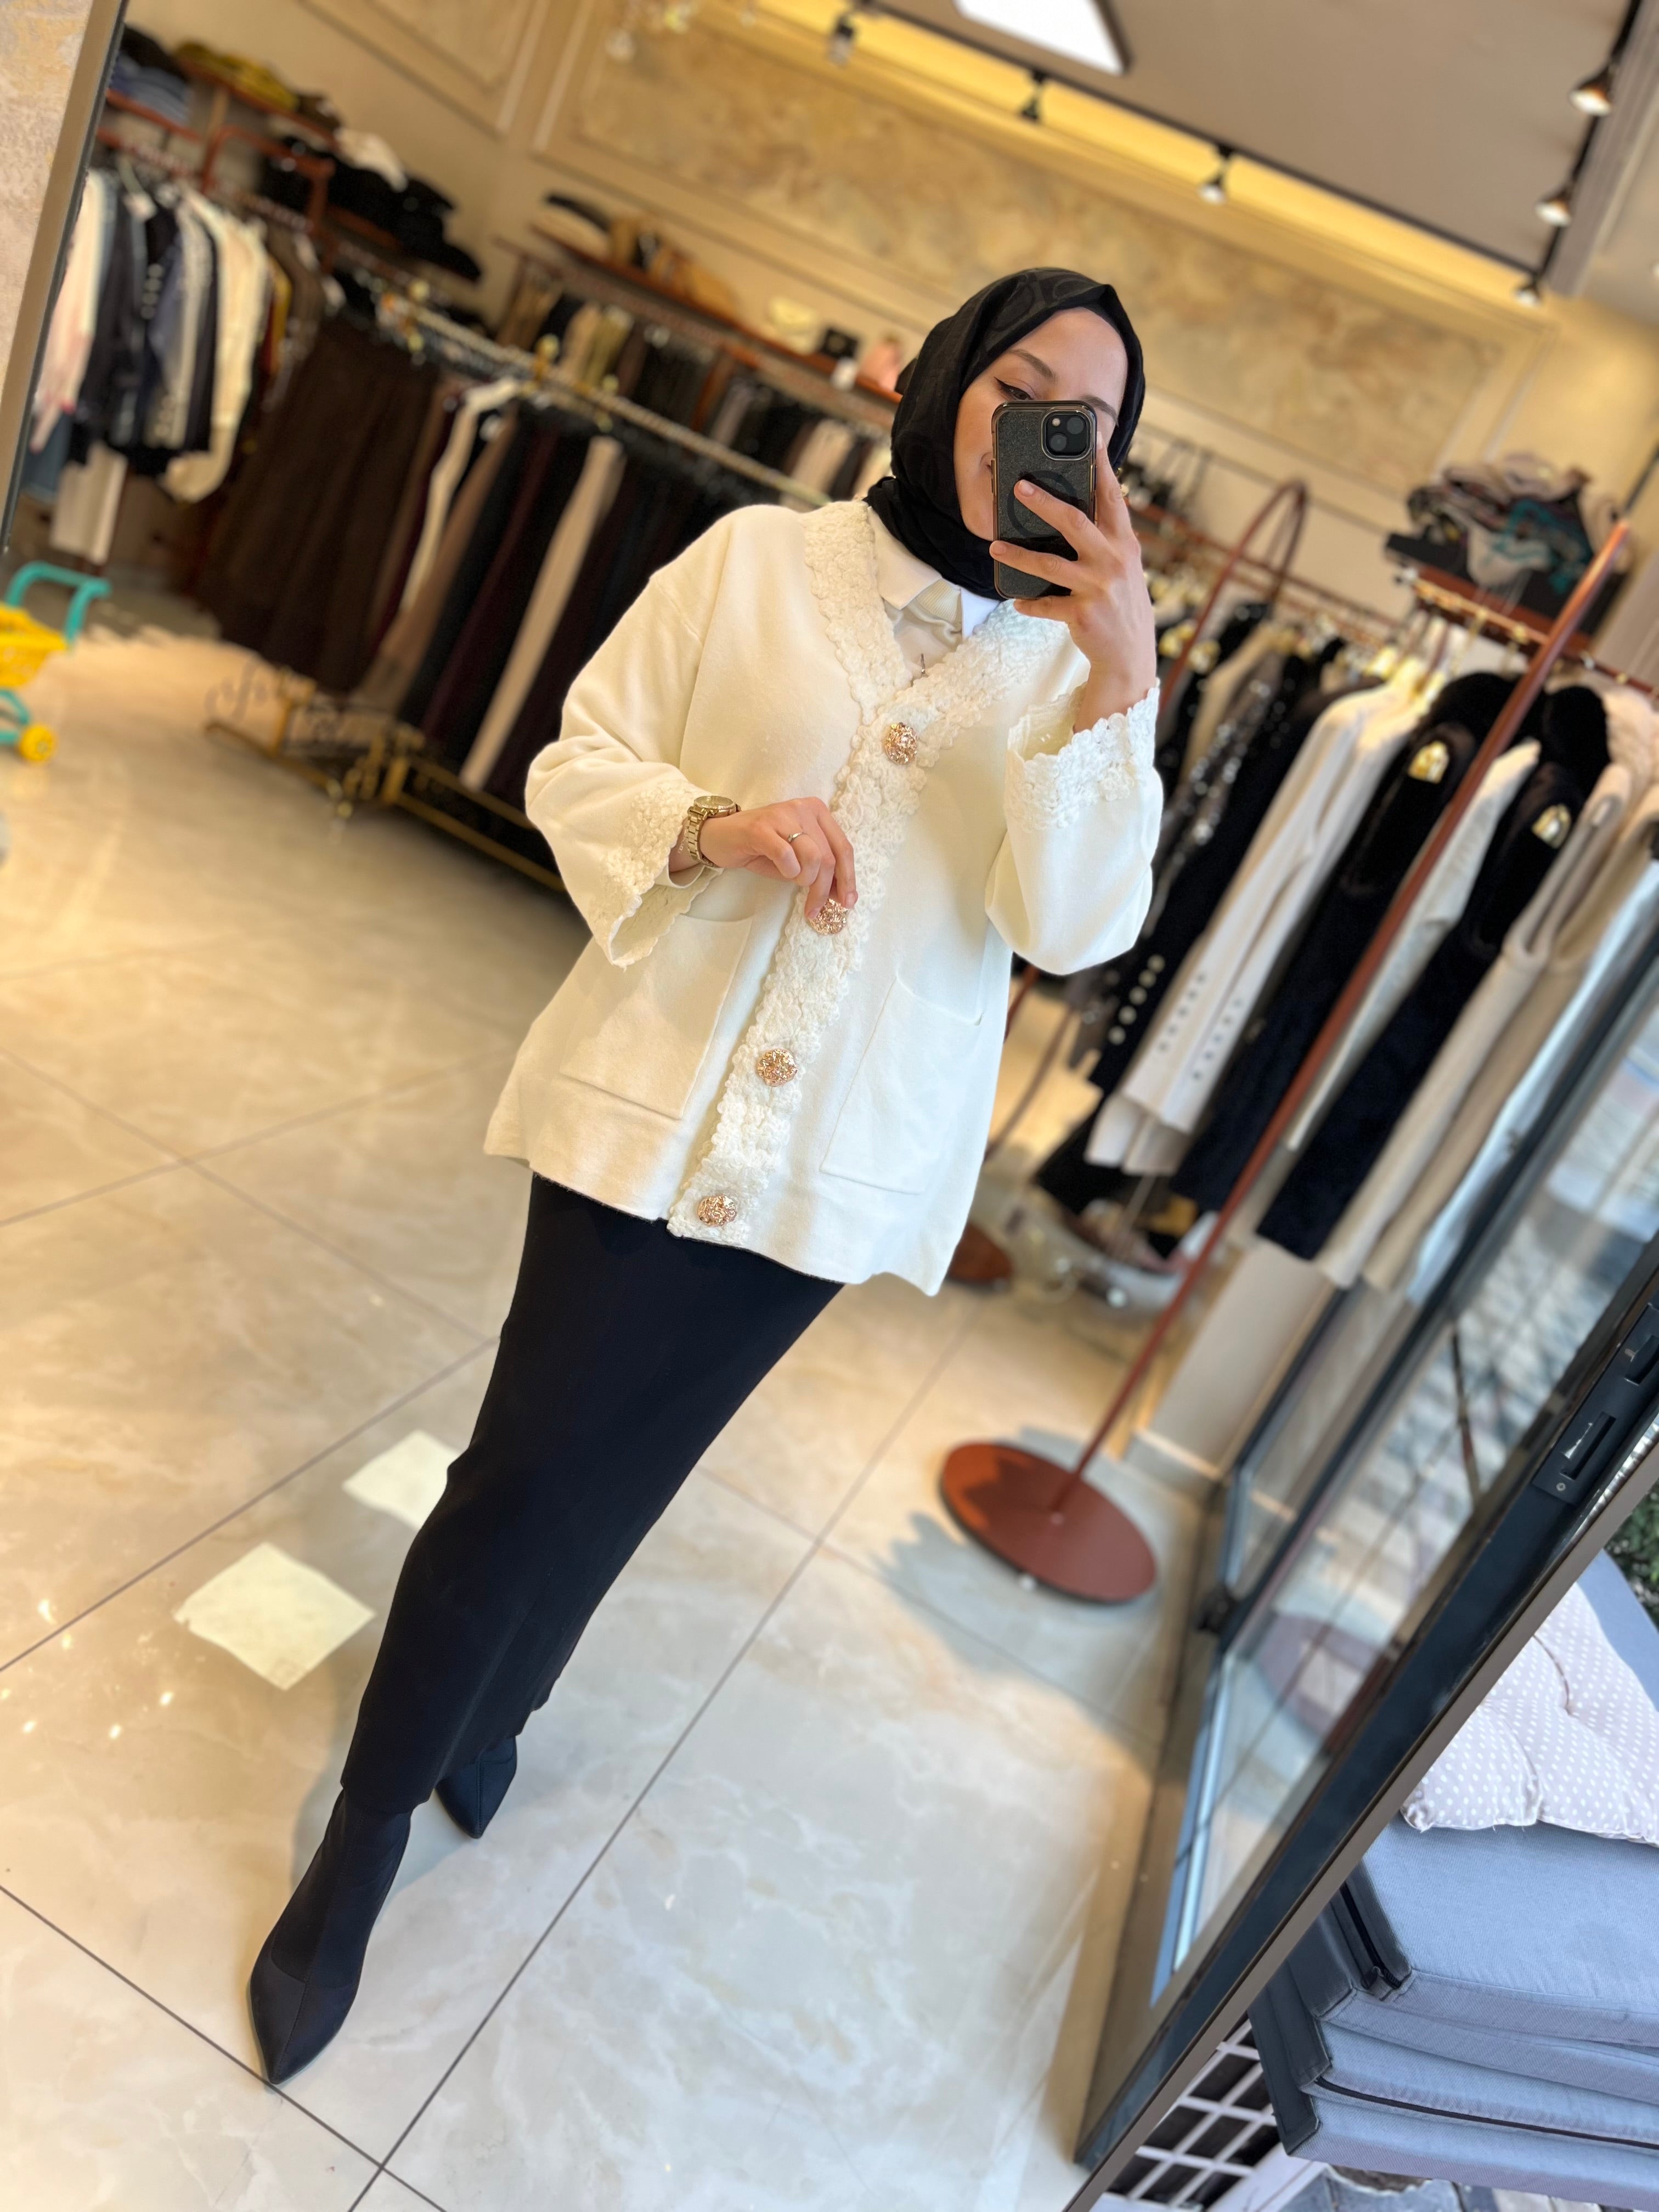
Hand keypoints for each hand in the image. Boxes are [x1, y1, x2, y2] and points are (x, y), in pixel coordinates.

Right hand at [679, 797, 855, 922]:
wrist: (721, 837)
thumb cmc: (761, 849)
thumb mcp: (797, 859)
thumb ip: (819, 870)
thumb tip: (842, 894)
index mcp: (817, 812)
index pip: (843, 848)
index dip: (848, 878)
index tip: (847, 903)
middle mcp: (803, 809)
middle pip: (828, 857)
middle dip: (824, 889)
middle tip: (814, 909)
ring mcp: (782, 815)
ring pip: (813, 856)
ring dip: (805, 879)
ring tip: (792, 880)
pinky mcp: (761, 828)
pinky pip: (786, 855)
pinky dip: (788, 870)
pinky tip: (782, 871)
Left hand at [990, 471, 1157, 725]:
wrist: (1130, 655)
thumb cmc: (1120, 603)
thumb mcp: (1122, 567)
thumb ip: (1105, 539)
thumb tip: (1071, 509)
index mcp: (1124, 544)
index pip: (1112, 497)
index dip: (1101, 467)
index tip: (1089, 439)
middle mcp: (1113, 561)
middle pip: (1074, 522)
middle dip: (1044, 502)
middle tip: (1018, 487)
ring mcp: (1097, 588)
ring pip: (1048, 565)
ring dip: (1017, 555)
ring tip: (995, 547)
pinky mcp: (1081, 615)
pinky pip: (1045, 605)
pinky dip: (1028, 603)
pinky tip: (1017, 600)